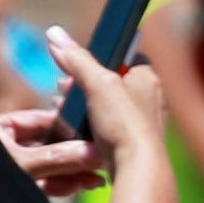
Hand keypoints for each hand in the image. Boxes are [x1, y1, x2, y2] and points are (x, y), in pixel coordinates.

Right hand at [0, 40, 167, 200]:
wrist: (136, 167)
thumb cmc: (124, 123)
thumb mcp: (98, 83)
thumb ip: (77, 59)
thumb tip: (55, 34)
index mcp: (148, 78)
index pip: (123, 57)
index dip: (98, 58)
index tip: (77, 64)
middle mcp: (148, 98)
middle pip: (108, 81)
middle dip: (82, 83)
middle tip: (63, 87)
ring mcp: (140, 121)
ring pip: (103, 104)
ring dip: (80, 104)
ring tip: (62, 105)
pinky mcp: (129, 140)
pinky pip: (104, 125)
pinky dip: (87, 123)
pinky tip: (72, 127)